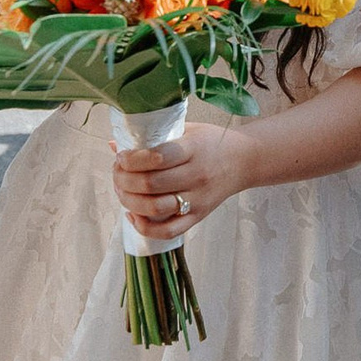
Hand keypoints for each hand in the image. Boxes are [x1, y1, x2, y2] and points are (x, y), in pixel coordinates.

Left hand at [111, 124, 250, 240]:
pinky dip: (144, 227)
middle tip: (117, 171)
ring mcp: (197, 199)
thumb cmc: (212, 141)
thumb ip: (154, 135)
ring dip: (128, 201)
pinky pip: (168, 231)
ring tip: (121, 190)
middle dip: (123, 178)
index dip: (131, 159)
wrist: (245, 160)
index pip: (156, 157)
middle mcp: (196, 176)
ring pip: (155, 209)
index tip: (121, 156)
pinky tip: (133, 214)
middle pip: (150, 184)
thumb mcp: (187, 129)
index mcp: (192, 149)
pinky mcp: (198, 216)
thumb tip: (115, 144)